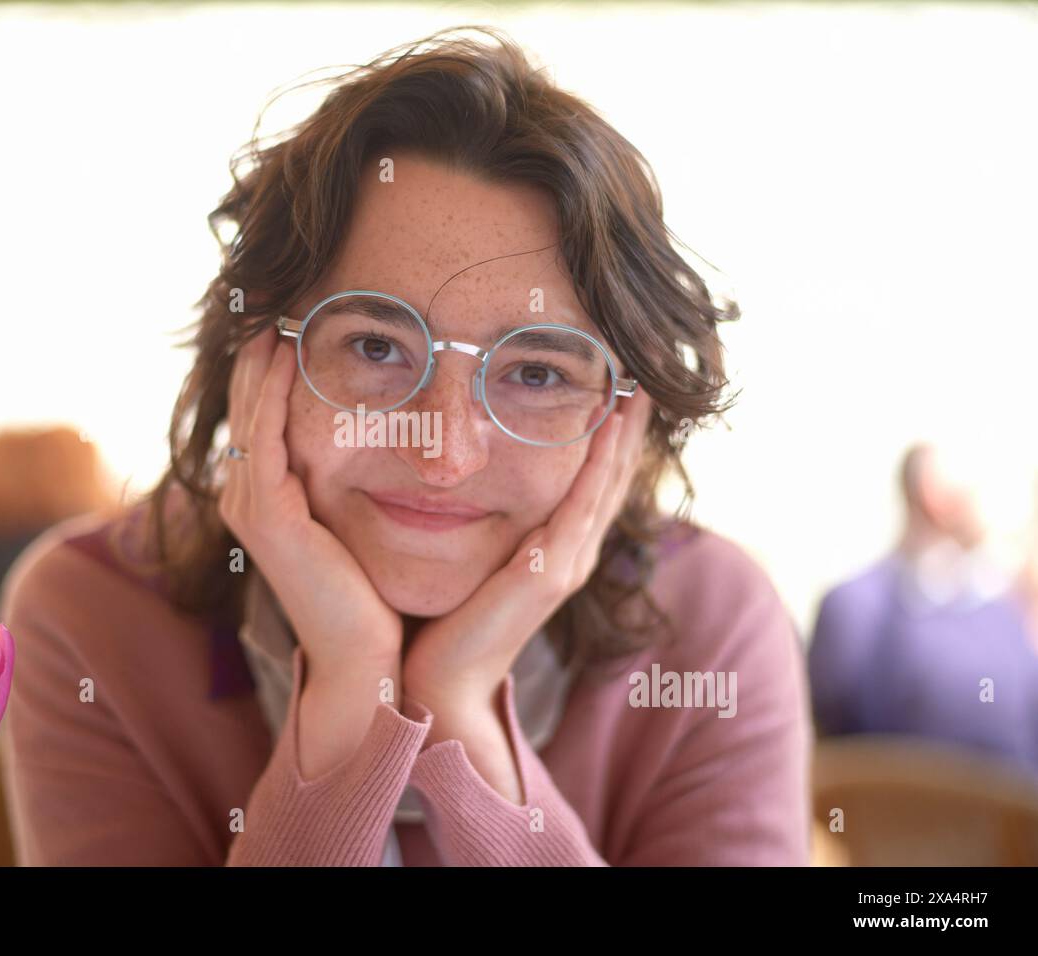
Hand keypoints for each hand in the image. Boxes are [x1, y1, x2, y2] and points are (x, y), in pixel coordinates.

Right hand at [217, 325, 402, 680]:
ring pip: (249, 411)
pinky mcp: (268, 517)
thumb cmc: (375, 597)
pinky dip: (272, 391)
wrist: (370, 661)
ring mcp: (252, 507)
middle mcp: (249, 497)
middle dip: (260, 348)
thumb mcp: (361, 524)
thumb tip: (392, 437)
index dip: (271, 363)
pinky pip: (264, 436)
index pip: (261, 411)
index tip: (295, 312)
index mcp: (268, 497)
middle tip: (276, 292)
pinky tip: (285, 351)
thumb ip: (356, 482)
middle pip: (247, 402)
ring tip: (277, 306)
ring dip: (260, 357)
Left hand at [402, 389, 652, 711]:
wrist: (441, 681)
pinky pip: (582, 505)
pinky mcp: (551, 573)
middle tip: (639, 376)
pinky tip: (607, 425)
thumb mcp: (473, 560)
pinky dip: (598, 462)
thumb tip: (459, 483)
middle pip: (611, 480)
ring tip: (633, 387)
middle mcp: (572, 555)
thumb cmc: (445, 623)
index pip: (594, 485)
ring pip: (605, 486)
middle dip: (627, 429)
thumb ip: (484, 529)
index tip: (616, 390)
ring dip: (622, 435)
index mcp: (557, 552)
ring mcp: (568, 564)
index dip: (610, 440)